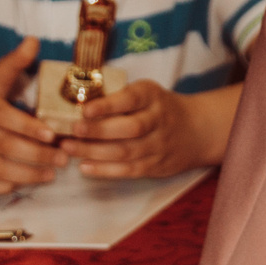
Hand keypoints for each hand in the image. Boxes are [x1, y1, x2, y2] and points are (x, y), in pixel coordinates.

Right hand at [0, 37, 65, 193]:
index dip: (27, 126)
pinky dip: (2, 186)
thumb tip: (34, 41)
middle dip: (37, 154)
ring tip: (52, 173)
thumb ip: (11, 64)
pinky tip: (23, 183)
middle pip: (4, 146)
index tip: (52, 134)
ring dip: (26, 174)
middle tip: (64, 157)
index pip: (3, 116)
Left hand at [59, 79, 225, 179]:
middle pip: (130, 128)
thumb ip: (119, 98)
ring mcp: (159, 145)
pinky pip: (129, 170)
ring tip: (69, 149)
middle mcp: (159, 120)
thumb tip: (76, 104)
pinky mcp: (156, 165)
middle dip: (99, 131)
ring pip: (126, 152)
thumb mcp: (146, 94)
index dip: (108, 105)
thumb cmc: (159, 109)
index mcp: (153, 97)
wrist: (197, 130)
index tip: (85, 109)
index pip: (131, 99)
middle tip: (73, 131)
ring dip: (94, 152)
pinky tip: (84, 167)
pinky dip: (105, 170)